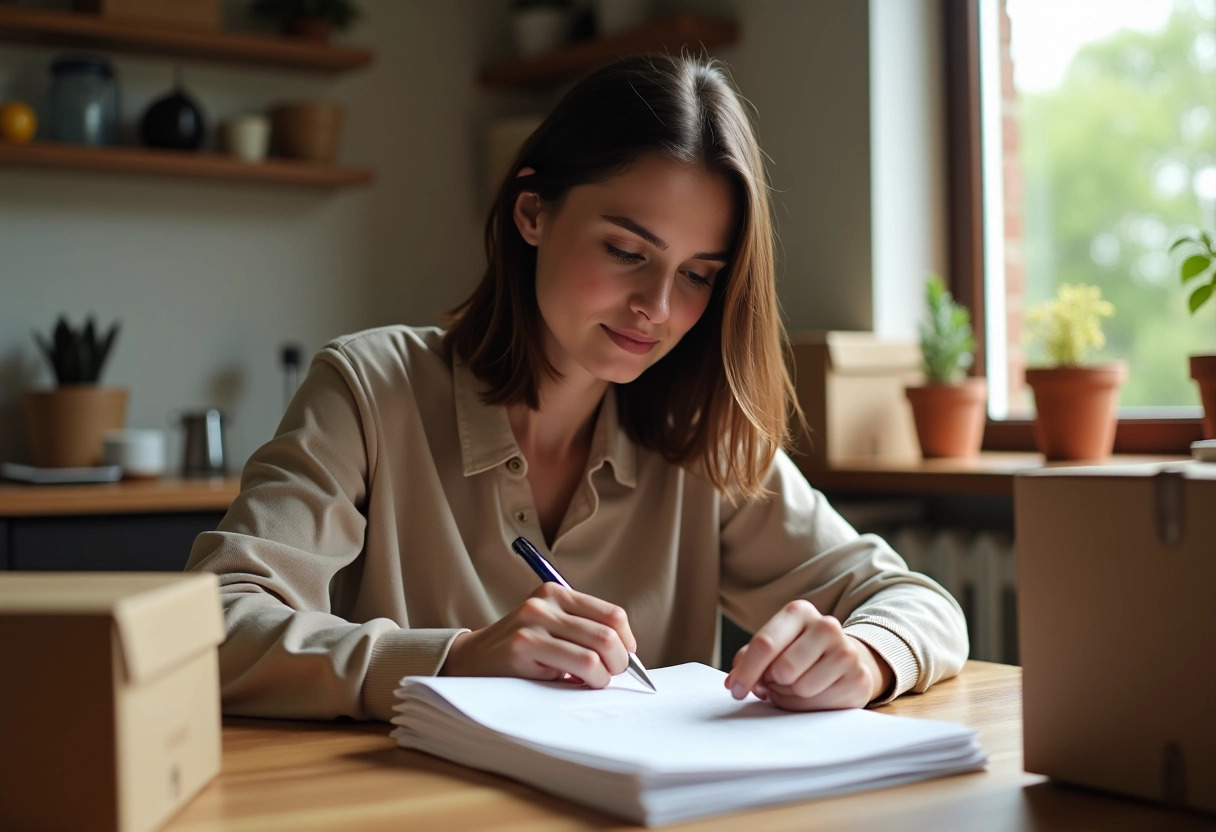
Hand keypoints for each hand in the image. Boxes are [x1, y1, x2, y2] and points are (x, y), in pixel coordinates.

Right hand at [440, 583, 636, 687]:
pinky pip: (580, 664)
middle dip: (620, 662)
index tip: (624, 659)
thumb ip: (583, 633)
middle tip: (611, 676)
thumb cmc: (520, 653)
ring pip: (597, 650)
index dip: (627, 641)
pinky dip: (590, 680)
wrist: (470, 662)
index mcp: (556, 592)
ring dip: (605, 675)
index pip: (612, 614)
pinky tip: (575, 685)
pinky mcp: (523, 645)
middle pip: (608, 632)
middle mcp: (544, 602)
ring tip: (593, 682)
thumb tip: (629, 655)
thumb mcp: (551, 630)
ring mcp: (532, 622)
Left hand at [724, 600, 892, 710]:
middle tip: (777, 682)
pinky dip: (810, 705)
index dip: (746, 671)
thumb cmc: (799, 654)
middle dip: (773, 683)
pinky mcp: (859, 677)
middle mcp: (826, 625)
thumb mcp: (773, 648)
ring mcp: (846, 650)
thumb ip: (749, 660)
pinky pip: (821, 703)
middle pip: (782, 669)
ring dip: (791, 695)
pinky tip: (816, 692)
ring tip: (798, 685)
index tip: (735, 690)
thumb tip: (733, 682)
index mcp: (798, 612)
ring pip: (801, 688)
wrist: (844, 660)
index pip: (765, 643)